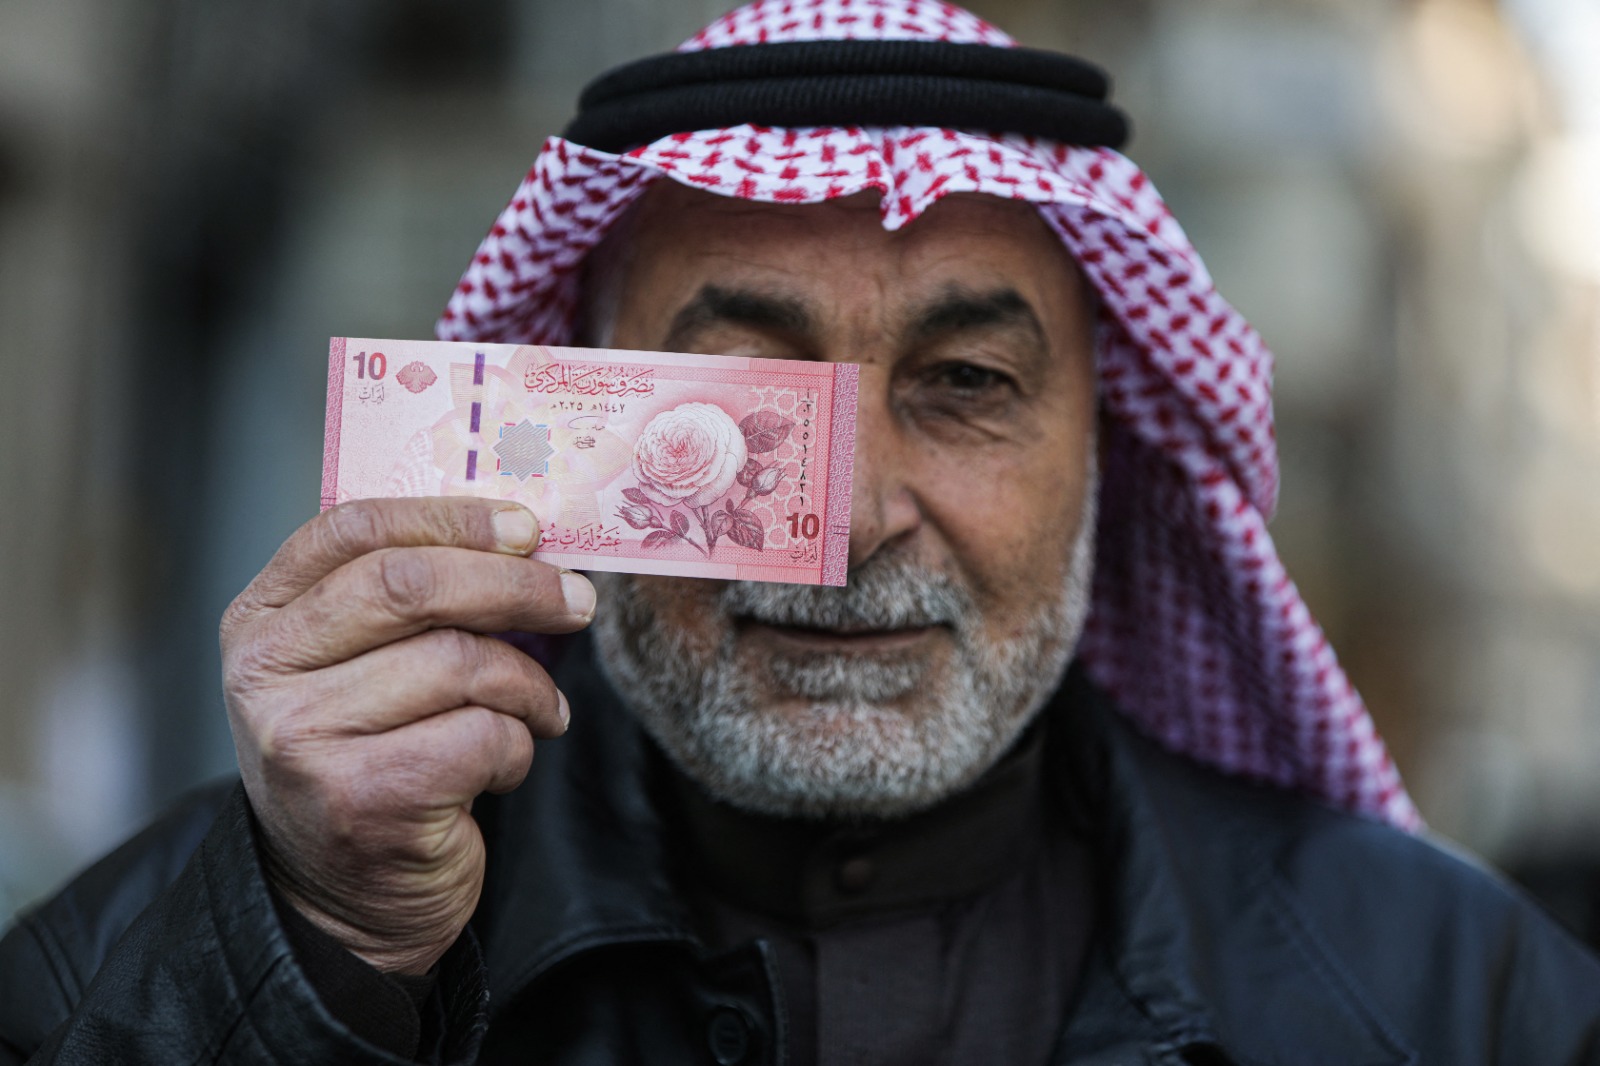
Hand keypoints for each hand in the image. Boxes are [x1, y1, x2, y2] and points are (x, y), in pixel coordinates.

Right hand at [219, 498, 591, 973]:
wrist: (345, 899)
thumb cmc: (371, 758)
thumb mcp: (357, 669)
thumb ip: (406, 602)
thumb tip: (524, 539)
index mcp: (262, 619)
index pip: (353, 530)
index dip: (450, 518)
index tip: (526, 527)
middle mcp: (265, 674)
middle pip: (411, 587)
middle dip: (515, 586)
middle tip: (577, 600)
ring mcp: (303, 739)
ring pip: (459, 663)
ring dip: (528, 684)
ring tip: (541, 708)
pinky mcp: (362, 800)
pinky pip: (482, 736)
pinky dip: (518, 744)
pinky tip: (504, 763)